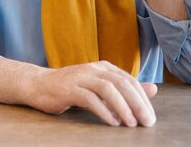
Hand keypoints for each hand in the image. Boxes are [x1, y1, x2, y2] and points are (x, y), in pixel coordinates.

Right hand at [28, 60, 156, 126]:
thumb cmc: (71, 88)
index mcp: (103, 67)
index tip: (150, 117)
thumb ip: (124, 88)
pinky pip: (89, 98)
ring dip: (122, 107)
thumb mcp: (100, 86)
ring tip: (131, 123)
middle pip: (121, 83)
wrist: (38, 84)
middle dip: (137, 104)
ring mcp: (79, 78)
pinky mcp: (68, 89)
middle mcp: (93, 69)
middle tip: (147, 122)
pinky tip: (111, 122)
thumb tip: (153, 89)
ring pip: (107, 88)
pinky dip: (103, 111)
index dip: (143, 98)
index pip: (129, 80)